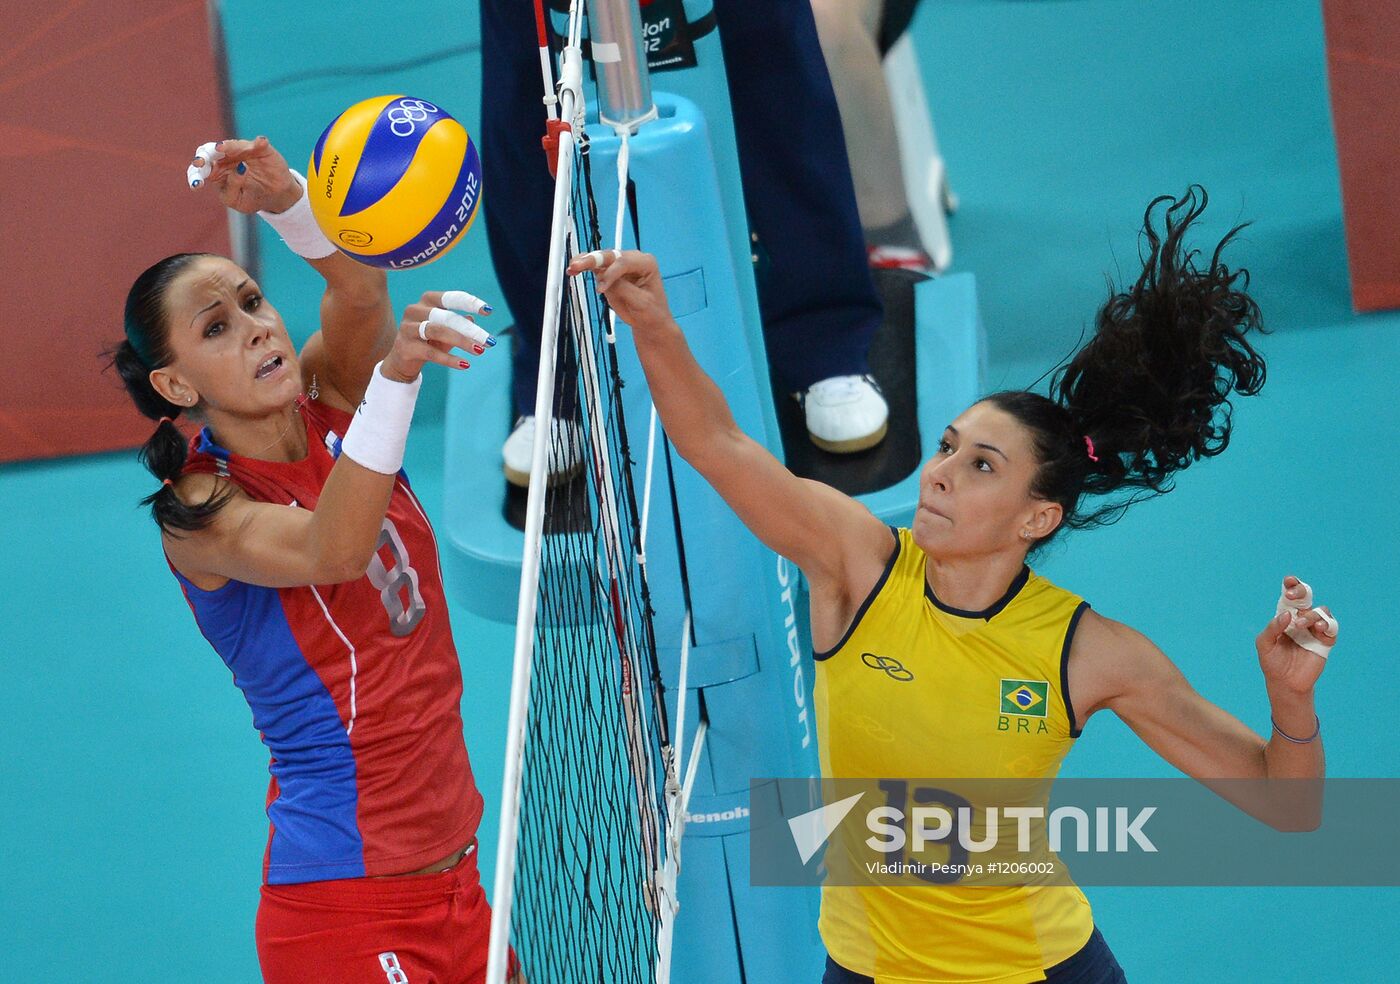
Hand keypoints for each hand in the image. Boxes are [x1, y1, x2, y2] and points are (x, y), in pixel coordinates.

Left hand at [190, 136, 301, 214]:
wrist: (275, 197)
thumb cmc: (251, 198)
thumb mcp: (236, 200)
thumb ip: (231, 187)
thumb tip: (239, 167)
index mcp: (215, 171)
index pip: (201, 169)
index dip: (195, 175)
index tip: (198, 185)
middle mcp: (225, 157)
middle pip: (210, 152)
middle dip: (204, 156)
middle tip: (201, 162)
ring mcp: (243, 151)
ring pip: (232, 145)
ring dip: (226, 146)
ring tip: (220, 148)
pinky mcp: (260, 150)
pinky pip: (259, 144)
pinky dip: (259, 143)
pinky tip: (261, 142)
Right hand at [379, 291, 496, 381]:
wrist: (402, 361)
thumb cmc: (428, 341)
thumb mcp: (446, 331)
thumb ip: (459, 325)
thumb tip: (472, 319)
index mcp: (427, 301)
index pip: (451, 298)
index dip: (470, 303)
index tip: (489, 311)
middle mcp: (415, 310)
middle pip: (447, 317)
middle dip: (470, 330)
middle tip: (489, 341)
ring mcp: (408, 328)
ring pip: (438, 331)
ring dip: (462, 341)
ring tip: (480, 351)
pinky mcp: (405, 347)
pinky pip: (431, 352)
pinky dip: (449, 359)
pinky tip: (465, 364)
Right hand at [567, 249, 674, 329]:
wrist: (649, 320)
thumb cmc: (652, 312)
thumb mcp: (641, 303)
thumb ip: (623, 289)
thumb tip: (603, 278)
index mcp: (646, 263)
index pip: (624, 262)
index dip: (610, 274)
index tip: (601, 290)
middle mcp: (633, 260)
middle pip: (610, 256)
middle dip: (593, 260)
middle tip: (578, 266)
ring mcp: (620, 265)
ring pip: (600, 258)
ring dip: (585, 261)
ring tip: (573, 267)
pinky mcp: (609, 272)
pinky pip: (595, 265)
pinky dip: (584, 266)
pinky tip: (573, 269)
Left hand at [1255, 575, 1335, 696]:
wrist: (1285, 683)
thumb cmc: (1272, 662)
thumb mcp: (1264, 644)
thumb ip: (1272, 628)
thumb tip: (1287, 615)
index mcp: (1285, 617)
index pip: (1289, 598)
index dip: (1291, 586)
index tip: (1288, 580)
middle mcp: (1300, 620)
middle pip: (1306, 598)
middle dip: (1302, 591)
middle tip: (1294, 596)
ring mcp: (1314, 630)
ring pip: (1320, 611)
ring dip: (1311, 615)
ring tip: (1301, 625)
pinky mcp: (1325, 641)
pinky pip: (1332, 627)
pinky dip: (1327, 625)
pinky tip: (1319, 629)